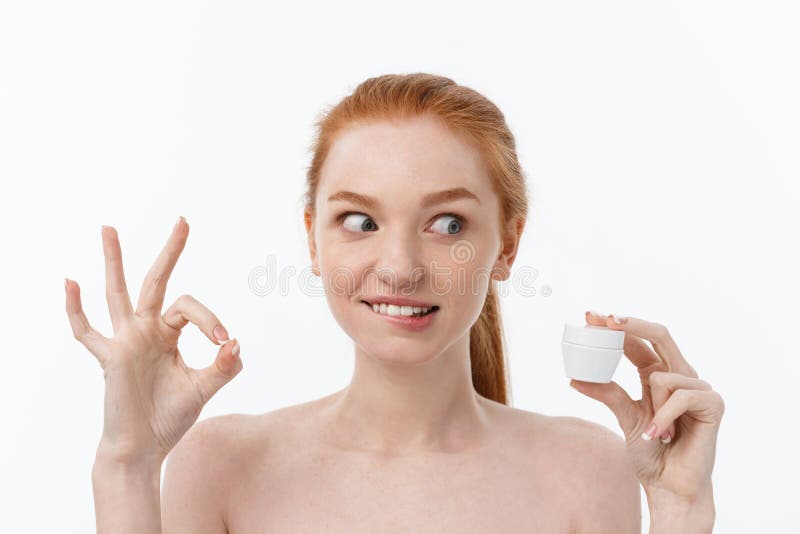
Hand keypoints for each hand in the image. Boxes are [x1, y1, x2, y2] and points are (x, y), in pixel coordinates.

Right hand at [65, 217, 242, 466]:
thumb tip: (235, 343)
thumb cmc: (170, 417)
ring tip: (109, 228)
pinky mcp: (110, 358)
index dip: (210, 319)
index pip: (190, 307)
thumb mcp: (203, 389)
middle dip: (170, 251)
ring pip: (119, 293)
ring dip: (115, 261)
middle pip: (156, 281)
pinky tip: (70, 283)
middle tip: (183, 220)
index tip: (223, 343)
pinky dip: (76, 309)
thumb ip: (223, 368)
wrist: (144, 447)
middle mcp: (145, 330)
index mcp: (169, 333)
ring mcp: (125, 341)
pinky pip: (87, 332)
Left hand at [570, 311, 724, 501]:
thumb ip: (606, 394)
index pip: (636, 342)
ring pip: (663, 376)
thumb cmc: (650, 452)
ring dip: (652, 406)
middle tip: (607, 320)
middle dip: (631, 325)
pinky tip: (661, 436)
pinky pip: (682, 396)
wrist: (670, 485)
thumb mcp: (625, 417)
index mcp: (656, 374)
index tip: (591, 316)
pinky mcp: (713, 404)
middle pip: (659, 334)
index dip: (616, 327)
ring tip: (653, 432)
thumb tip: (574, 378)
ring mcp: (699, 388)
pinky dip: (665, 417)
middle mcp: (678, 374)